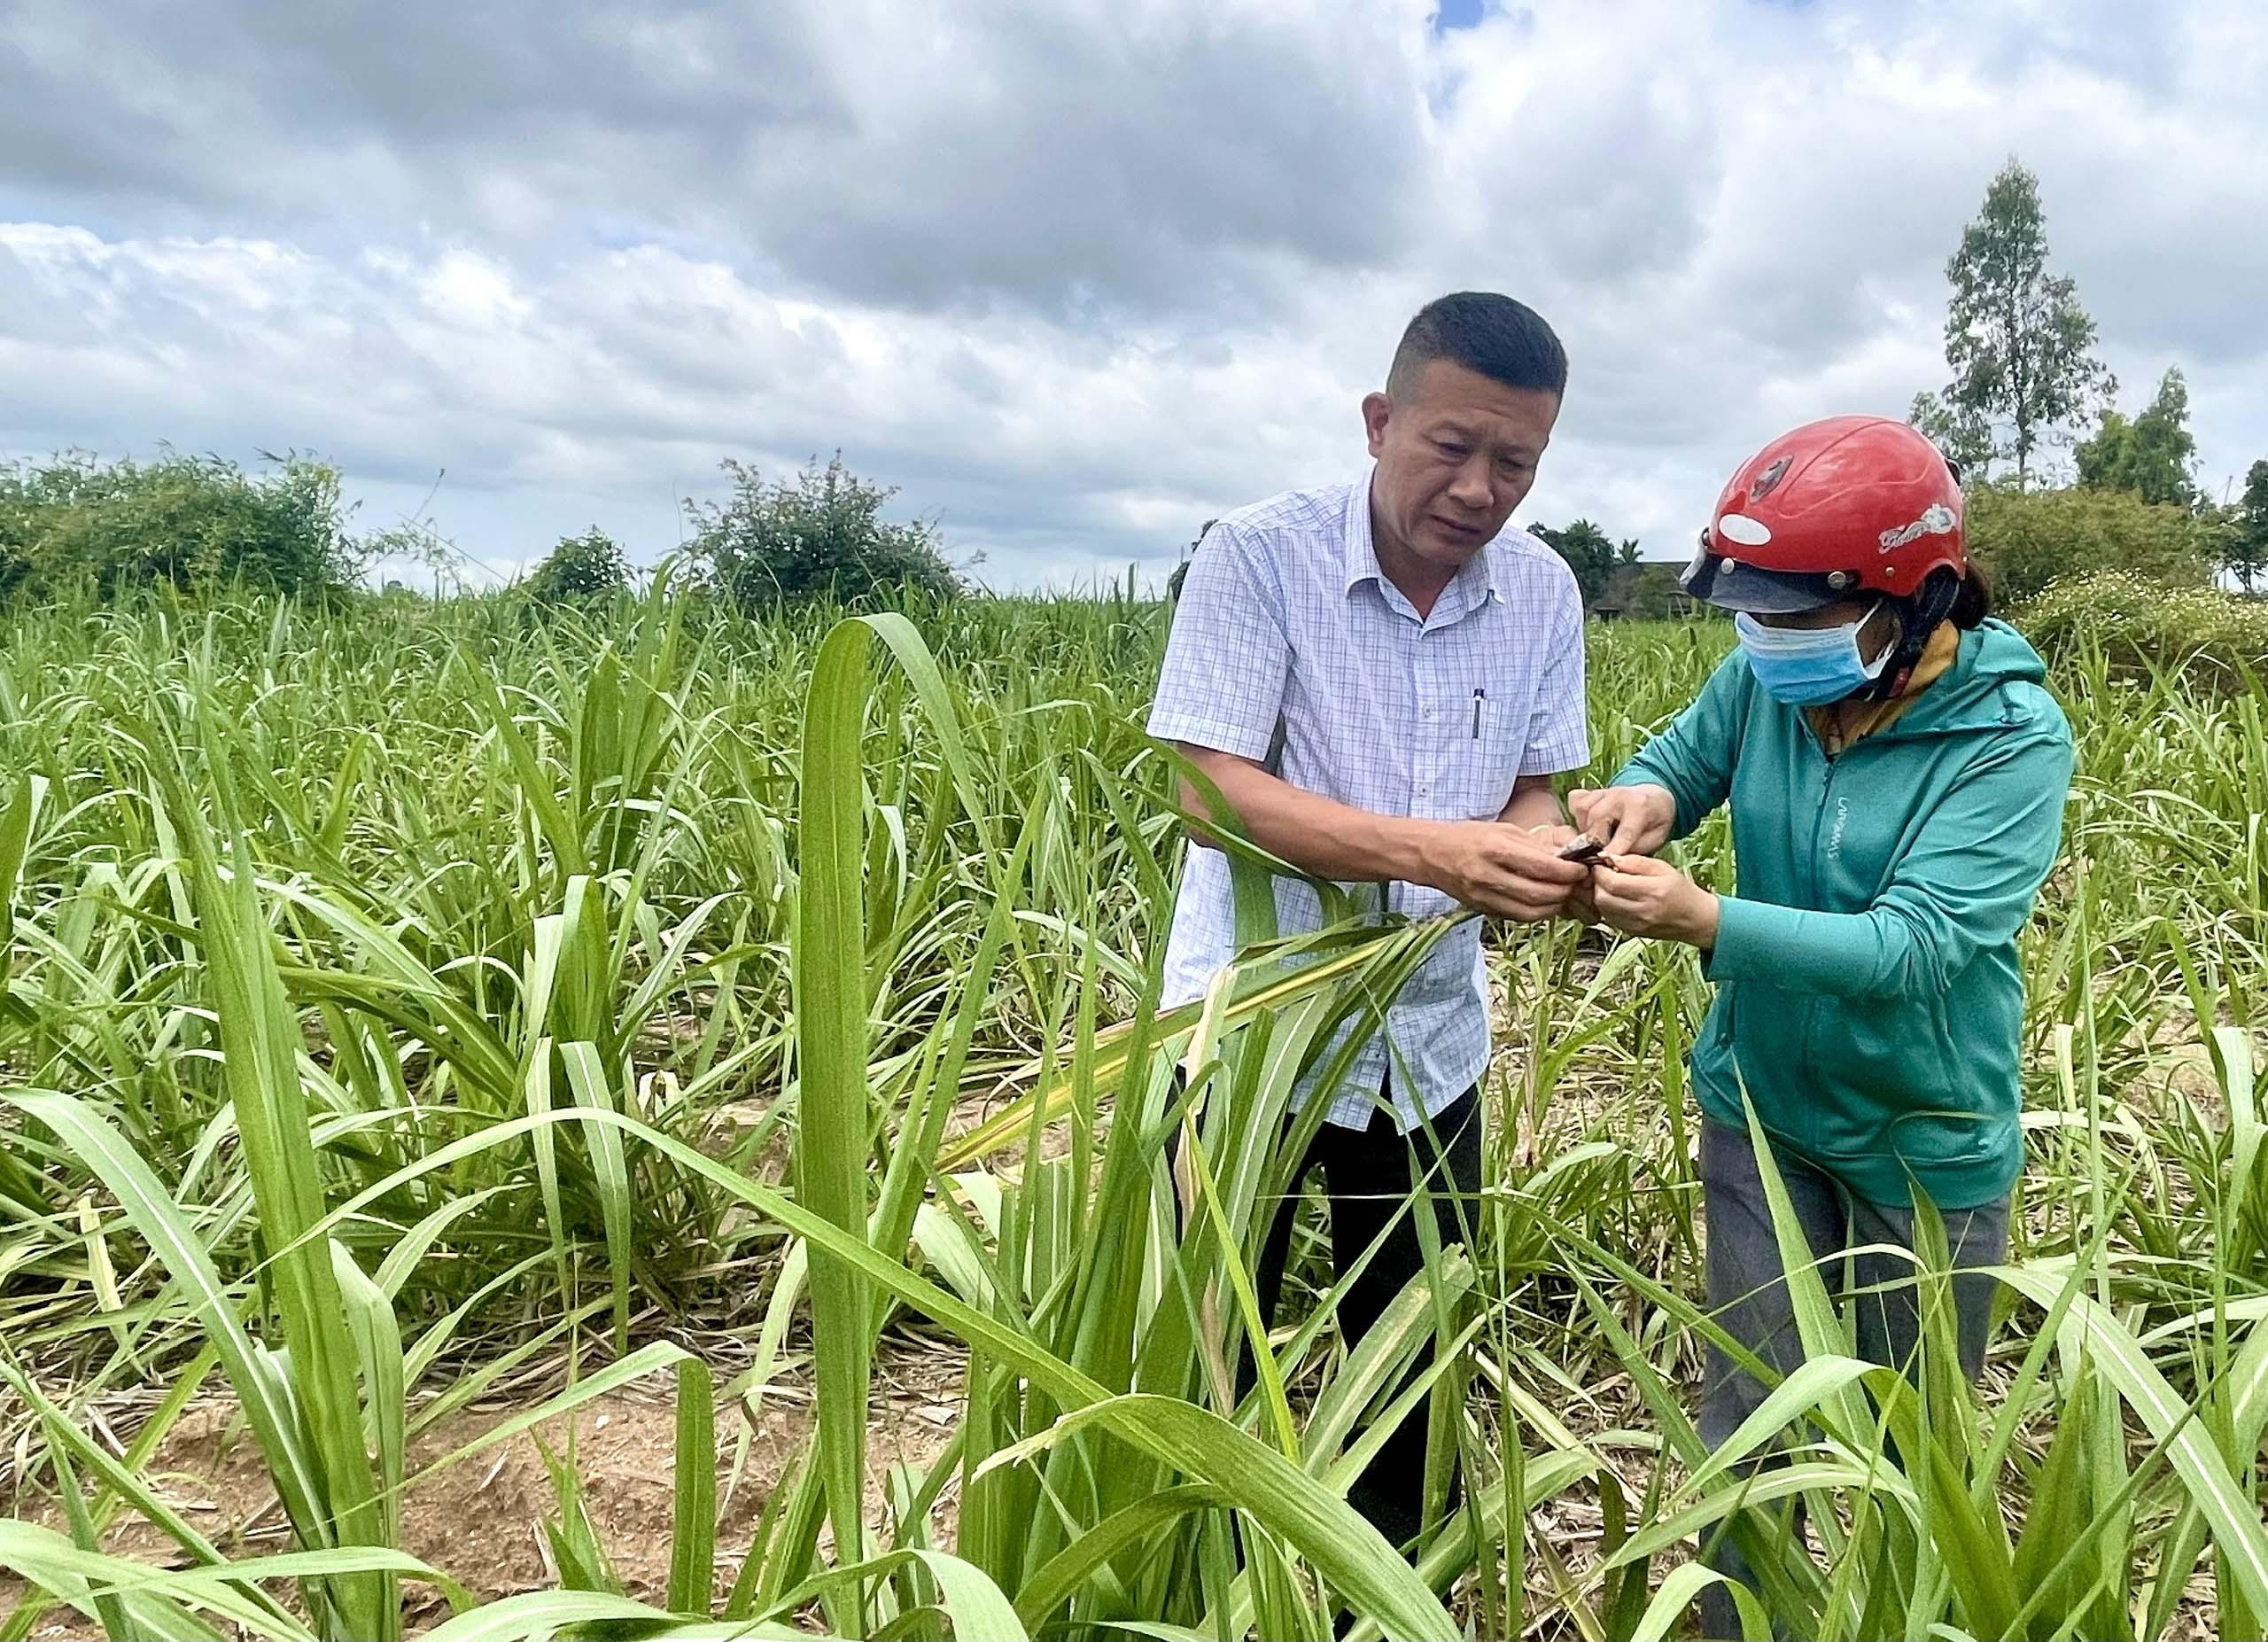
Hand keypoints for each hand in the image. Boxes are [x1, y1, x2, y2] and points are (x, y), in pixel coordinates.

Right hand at [1421, 821, 1592, 922]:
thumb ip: (1534, 846)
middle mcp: (1489, 875)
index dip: (1568, 872)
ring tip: (1562, 894)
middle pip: (1540, 894)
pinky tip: (1543, 902)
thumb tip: (1567, 857)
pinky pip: (1518, 917)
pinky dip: (1537, 912)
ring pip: (1531, 912)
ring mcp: (1484, 896)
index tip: (1581, 869)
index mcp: (1495, 849)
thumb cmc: (1469, 836)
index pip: (1542, 867)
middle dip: (1565, 891)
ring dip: (1554, 906)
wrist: (1430, 854)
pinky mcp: (1483, 910)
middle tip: (1577, 883)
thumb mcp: (1503, 830)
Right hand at [1567, 784, 1675, 857]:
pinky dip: (1579, 819)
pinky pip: (1577, 804)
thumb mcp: (1656, 839)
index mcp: (1640, 806)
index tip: (1605, 862)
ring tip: (1599, 839)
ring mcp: (1604, 791)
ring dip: (1586, 830)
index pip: (1624, 832)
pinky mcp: (1592, 791)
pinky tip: (1591, 827)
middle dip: (1596, 841)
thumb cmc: (1655, 822)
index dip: (1613, 849)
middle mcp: (1619, 795)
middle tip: (1602, 854)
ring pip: (1583, 812)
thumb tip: (1611, 859)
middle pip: (1597, 820)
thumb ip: (1634, 849)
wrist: (1654, 797)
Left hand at [1590, 853, 1719, 947]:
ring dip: (1601, 894)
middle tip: (1605, 874)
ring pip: (1602, 909)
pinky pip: (1608, 918)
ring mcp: (1636, 925)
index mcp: (1652, 891)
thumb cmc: (1681, 891)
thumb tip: (1610, 857)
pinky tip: (1617, 898)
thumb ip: (1635, 861)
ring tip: (1612, 885)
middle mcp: (1643, 911)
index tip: (1601, 863)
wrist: (1695, 919)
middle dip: (1598, 883)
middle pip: (1602, 897)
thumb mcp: (1663, 868)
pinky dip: (1607, 906)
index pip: (1612, 883)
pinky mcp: (1631, 932)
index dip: (1600, 871)